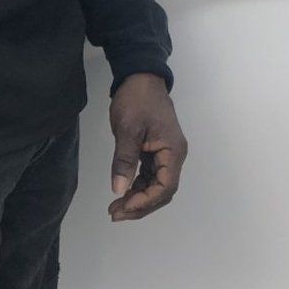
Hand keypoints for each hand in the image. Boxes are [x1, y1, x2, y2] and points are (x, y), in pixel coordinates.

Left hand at [108, 73, 186, 221]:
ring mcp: (165, 153)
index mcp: (173, 150)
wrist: (140, 75)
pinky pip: (150, 175)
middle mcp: (173, 155)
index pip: (165, 187)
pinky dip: (138, 186)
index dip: (145, 202)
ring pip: (156, 186)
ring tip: (115, 207)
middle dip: (140, 205)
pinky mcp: (156, 150)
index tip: (123, 206)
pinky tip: (123, 191)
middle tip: (115, 213)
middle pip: (162, 191)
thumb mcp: (128, 128)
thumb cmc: (137, 99)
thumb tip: (119, 190)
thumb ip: (125, 160)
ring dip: (138, 198)